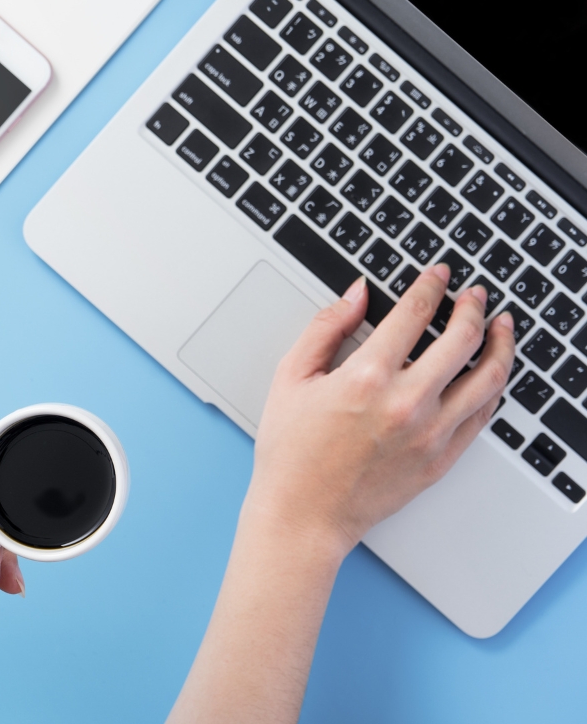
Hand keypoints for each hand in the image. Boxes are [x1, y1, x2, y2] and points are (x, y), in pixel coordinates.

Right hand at [250, 263, 515, 556]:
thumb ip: (325, 327)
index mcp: (367, 377)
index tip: (437, 275)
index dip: (431, 286)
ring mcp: (431, 434)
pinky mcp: (441, 459)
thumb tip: (356, 295)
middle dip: (473, 307)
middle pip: (463, 339)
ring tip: (501, 326)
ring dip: (500, 343)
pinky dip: (493, 387)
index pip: (414, 314)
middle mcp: (407, 403)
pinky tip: (489, 372)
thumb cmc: (291, 453)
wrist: (303, 515)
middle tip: (473, 295)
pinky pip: (483, 415)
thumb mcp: (291, 378)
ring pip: (488, 377)